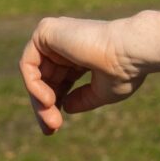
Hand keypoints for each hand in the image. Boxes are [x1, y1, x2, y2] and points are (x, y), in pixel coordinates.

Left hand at [18, 15, 146, 134]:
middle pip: (45, 78)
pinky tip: (48, 100)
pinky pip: (28, 63)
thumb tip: (65, 107)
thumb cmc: (125, 70)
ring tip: (52, 120)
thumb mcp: (103, 92)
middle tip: (51, 129)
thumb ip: (83, 99)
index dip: (55, 104)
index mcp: (82, 53)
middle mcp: (67, 42)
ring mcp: (56, 34)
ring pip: (34, 74)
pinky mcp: (46, 30)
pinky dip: (33, 85)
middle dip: (44, 106)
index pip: (60, 80)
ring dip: (39, 101)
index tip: (54, 128)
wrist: (132, 51)